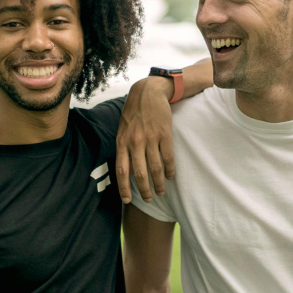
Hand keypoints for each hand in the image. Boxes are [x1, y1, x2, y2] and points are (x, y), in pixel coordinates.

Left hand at [116, 77, 175, 202]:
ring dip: (159, 183)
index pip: (122, 170)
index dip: (124, 188)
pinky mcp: (165, 134)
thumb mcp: (123, 130)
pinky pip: (168, 157)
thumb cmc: (134, 113)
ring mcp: (151, 138)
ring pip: (155, 168)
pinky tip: (170, 176)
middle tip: (150, 199)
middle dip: (145, 190)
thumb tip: (129, 172)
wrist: (148, 92)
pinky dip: (170, 170)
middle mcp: (135, 142)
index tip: (128, 201)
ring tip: (161, 191)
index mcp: (122, 142)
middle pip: (140, 174)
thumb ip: (124, 149)